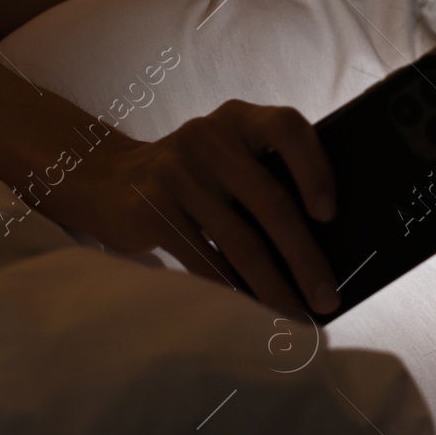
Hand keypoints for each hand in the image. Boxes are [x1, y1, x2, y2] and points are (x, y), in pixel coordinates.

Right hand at [55, 101, 339, 315]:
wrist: (105, 180)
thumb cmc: (192, 177)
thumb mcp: (226, 157)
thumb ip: (266, 178)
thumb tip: (324, 249)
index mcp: (239, 119)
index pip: (287, 128)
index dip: (314, 169)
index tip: (330, 214)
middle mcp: (210, 138)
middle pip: (270, 201)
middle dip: (305, 258)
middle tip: (327, 298)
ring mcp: (177, 173)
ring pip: (239, 240)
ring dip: (273, 286)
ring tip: (295, 315)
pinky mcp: (152, 209)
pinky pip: (203, 258)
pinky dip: (232, 289)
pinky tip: (251, 311)